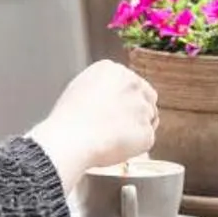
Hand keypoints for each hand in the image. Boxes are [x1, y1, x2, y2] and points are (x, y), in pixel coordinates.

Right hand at [29, 59, 158, 191]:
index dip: (125, 99)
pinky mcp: (147, 132)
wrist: (71, 139)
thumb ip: (103, 85)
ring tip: (113, 137)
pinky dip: (136, 146)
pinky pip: (146, 139)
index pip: (132, 82)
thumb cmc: (68, 119)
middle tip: (120, 125)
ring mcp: (143, 107)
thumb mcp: (80, 87)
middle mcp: (132, 84)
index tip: (115, 110)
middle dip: (137, 110)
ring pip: (149, 118)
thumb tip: (112, 95)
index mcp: (114, 70)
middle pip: (147, 97)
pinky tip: (117, 146)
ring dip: (136, 127)